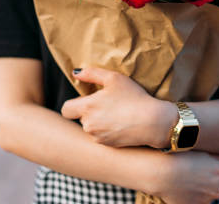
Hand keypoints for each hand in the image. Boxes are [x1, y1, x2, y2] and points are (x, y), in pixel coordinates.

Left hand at [61, 67, 177, 147]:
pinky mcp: (106, 145)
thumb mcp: (114, 78)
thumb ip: (91, 73)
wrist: (152, 122)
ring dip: (97, 122)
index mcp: (87, 107)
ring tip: (116, 114)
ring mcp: (97, 137)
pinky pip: (100, 137)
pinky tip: (120, 124)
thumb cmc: (134, 97)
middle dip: (88, 112)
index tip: (85, 100)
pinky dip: (106, 131)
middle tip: (107, 105)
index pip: (66, 109)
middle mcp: (88, 124)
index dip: (73, 104)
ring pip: (90, 128)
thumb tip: (75, 73)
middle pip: (79, 118)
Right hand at [152, 151, 218, 203]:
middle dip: (210, 183)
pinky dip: (189, 197)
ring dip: (199, 190)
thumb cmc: (182, 156)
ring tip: (184, 179)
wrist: (161, 172)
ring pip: (206, 196)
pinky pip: (194, 202)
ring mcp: (205, 201)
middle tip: (195, 173)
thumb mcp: (203, 151)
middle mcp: (217, 190)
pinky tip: (179, 188)